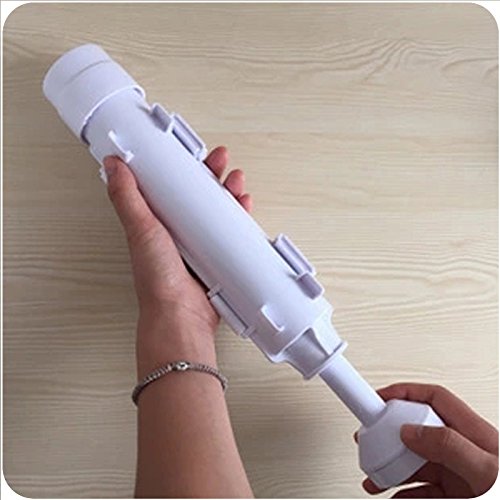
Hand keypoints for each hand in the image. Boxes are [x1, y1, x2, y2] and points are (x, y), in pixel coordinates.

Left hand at [103, 147, 251, 377]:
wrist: (182, 316)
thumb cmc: (158, 280)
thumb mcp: (141, 230)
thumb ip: (127, 197)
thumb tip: (113, 166)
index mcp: (156, 223)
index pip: (168, 186)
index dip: (180, 167)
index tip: (189, 152)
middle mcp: (176, 232)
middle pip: (196, 195)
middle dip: (210, 175)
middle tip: (219, 161)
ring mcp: (198, 245)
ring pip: (215, 211)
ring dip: (227, 193)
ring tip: (236, 181)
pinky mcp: (216, 256)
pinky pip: (230, 233)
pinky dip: (239, 219)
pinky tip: (243, 209)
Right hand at [361, 383, 497, 497]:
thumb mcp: (485, 467)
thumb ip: (448, 444)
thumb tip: (410, 429)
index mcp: (472, 432)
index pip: (433, 398)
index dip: (405, 393)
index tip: (379, 398)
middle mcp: (463, 449)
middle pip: (418, 429)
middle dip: (390, 432)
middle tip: (370, 438)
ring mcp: (459, 473)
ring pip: (416, 461)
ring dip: (391, 466)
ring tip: (373, 474)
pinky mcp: (457, 495)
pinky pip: (423, 489)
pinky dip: (404, 493)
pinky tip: (393, 496)